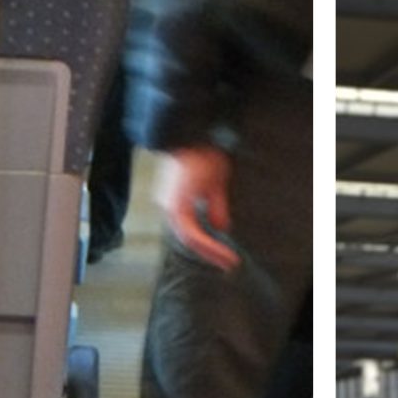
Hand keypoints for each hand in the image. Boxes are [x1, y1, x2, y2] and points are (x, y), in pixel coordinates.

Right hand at [154, 144, 236, 269]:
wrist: (186, 135)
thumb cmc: (202, 154)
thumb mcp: (217, 180)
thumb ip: (217, 207)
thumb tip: (221, 228)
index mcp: (178, 205)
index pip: (195, 237)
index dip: (213, 251)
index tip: (230, 259)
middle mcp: (168, 207)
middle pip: (188, 240)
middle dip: (209, 253)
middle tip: (228, 263)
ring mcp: (166, 203)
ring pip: (184, 233)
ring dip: (202, 245)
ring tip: (220, 254)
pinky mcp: (169, 199)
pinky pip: (182, 224)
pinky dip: (196, 233)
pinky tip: (208, 238)